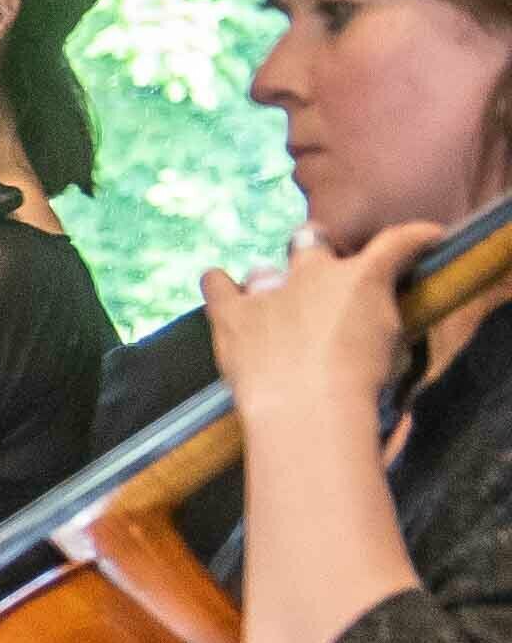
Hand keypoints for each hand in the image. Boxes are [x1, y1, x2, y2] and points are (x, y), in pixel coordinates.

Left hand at [204, 220, 419, 442]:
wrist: (308, 405)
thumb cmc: (363, 381)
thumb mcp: (392, 343)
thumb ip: (379, 317)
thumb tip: (371, 315)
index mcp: (363, 276)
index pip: (397, 241)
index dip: (415, 236)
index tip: (425, 238)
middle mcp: (313, 272)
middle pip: (311, 240)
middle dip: (317, 252)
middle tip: (322, 280)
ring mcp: (268, 290)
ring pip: (264, 271)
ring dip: (270, 286)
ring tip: (272, 308)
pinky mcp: (232, 315)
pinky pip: (216, 285)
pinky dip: (219, 285)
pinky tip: (218, 284)